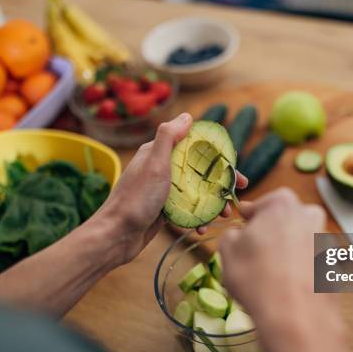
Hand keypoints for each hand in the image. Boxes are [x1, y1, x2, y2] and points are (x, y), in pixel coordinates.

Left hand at [96, 113, 246, 266]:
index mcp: (159, 153)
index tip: (236, 172)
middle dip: (221, 185)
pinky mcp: (164, 210)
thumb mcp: (154, 163)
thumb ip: (169, 137)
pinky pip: (188, 210)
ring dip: (213, 204)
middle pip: (201, 172)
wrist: (116, 235)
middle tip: (236, 197)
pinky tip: (202, 228)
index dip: (220, 159)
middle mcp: (163, 169)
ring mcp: (164, 190)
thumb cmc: (135, 199)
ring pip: (197, 193)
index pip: (197, 149)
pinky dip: (198, 218)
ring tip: (223, 216)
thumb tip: (187, 116)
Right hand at [219, 188, 352, 351]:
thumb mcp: (228, 250)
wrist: (295, 317)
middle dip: (270, 233)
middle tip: (254, 254)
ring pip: (299, 240)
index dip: (249, 218)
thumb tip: (240, 236)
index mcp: (284, 203)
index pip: (261, 204)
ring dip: (287, 251)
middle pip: (284, 219)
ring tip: (270, 275)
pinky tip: (286, 287)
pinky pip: (310, 261)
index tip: (242, 228)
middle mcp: (310, 215)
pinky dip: (300, 269)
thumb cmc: (256, 277)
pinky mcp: (334, 265)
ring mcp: (325, 240)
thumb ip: (233, 235)